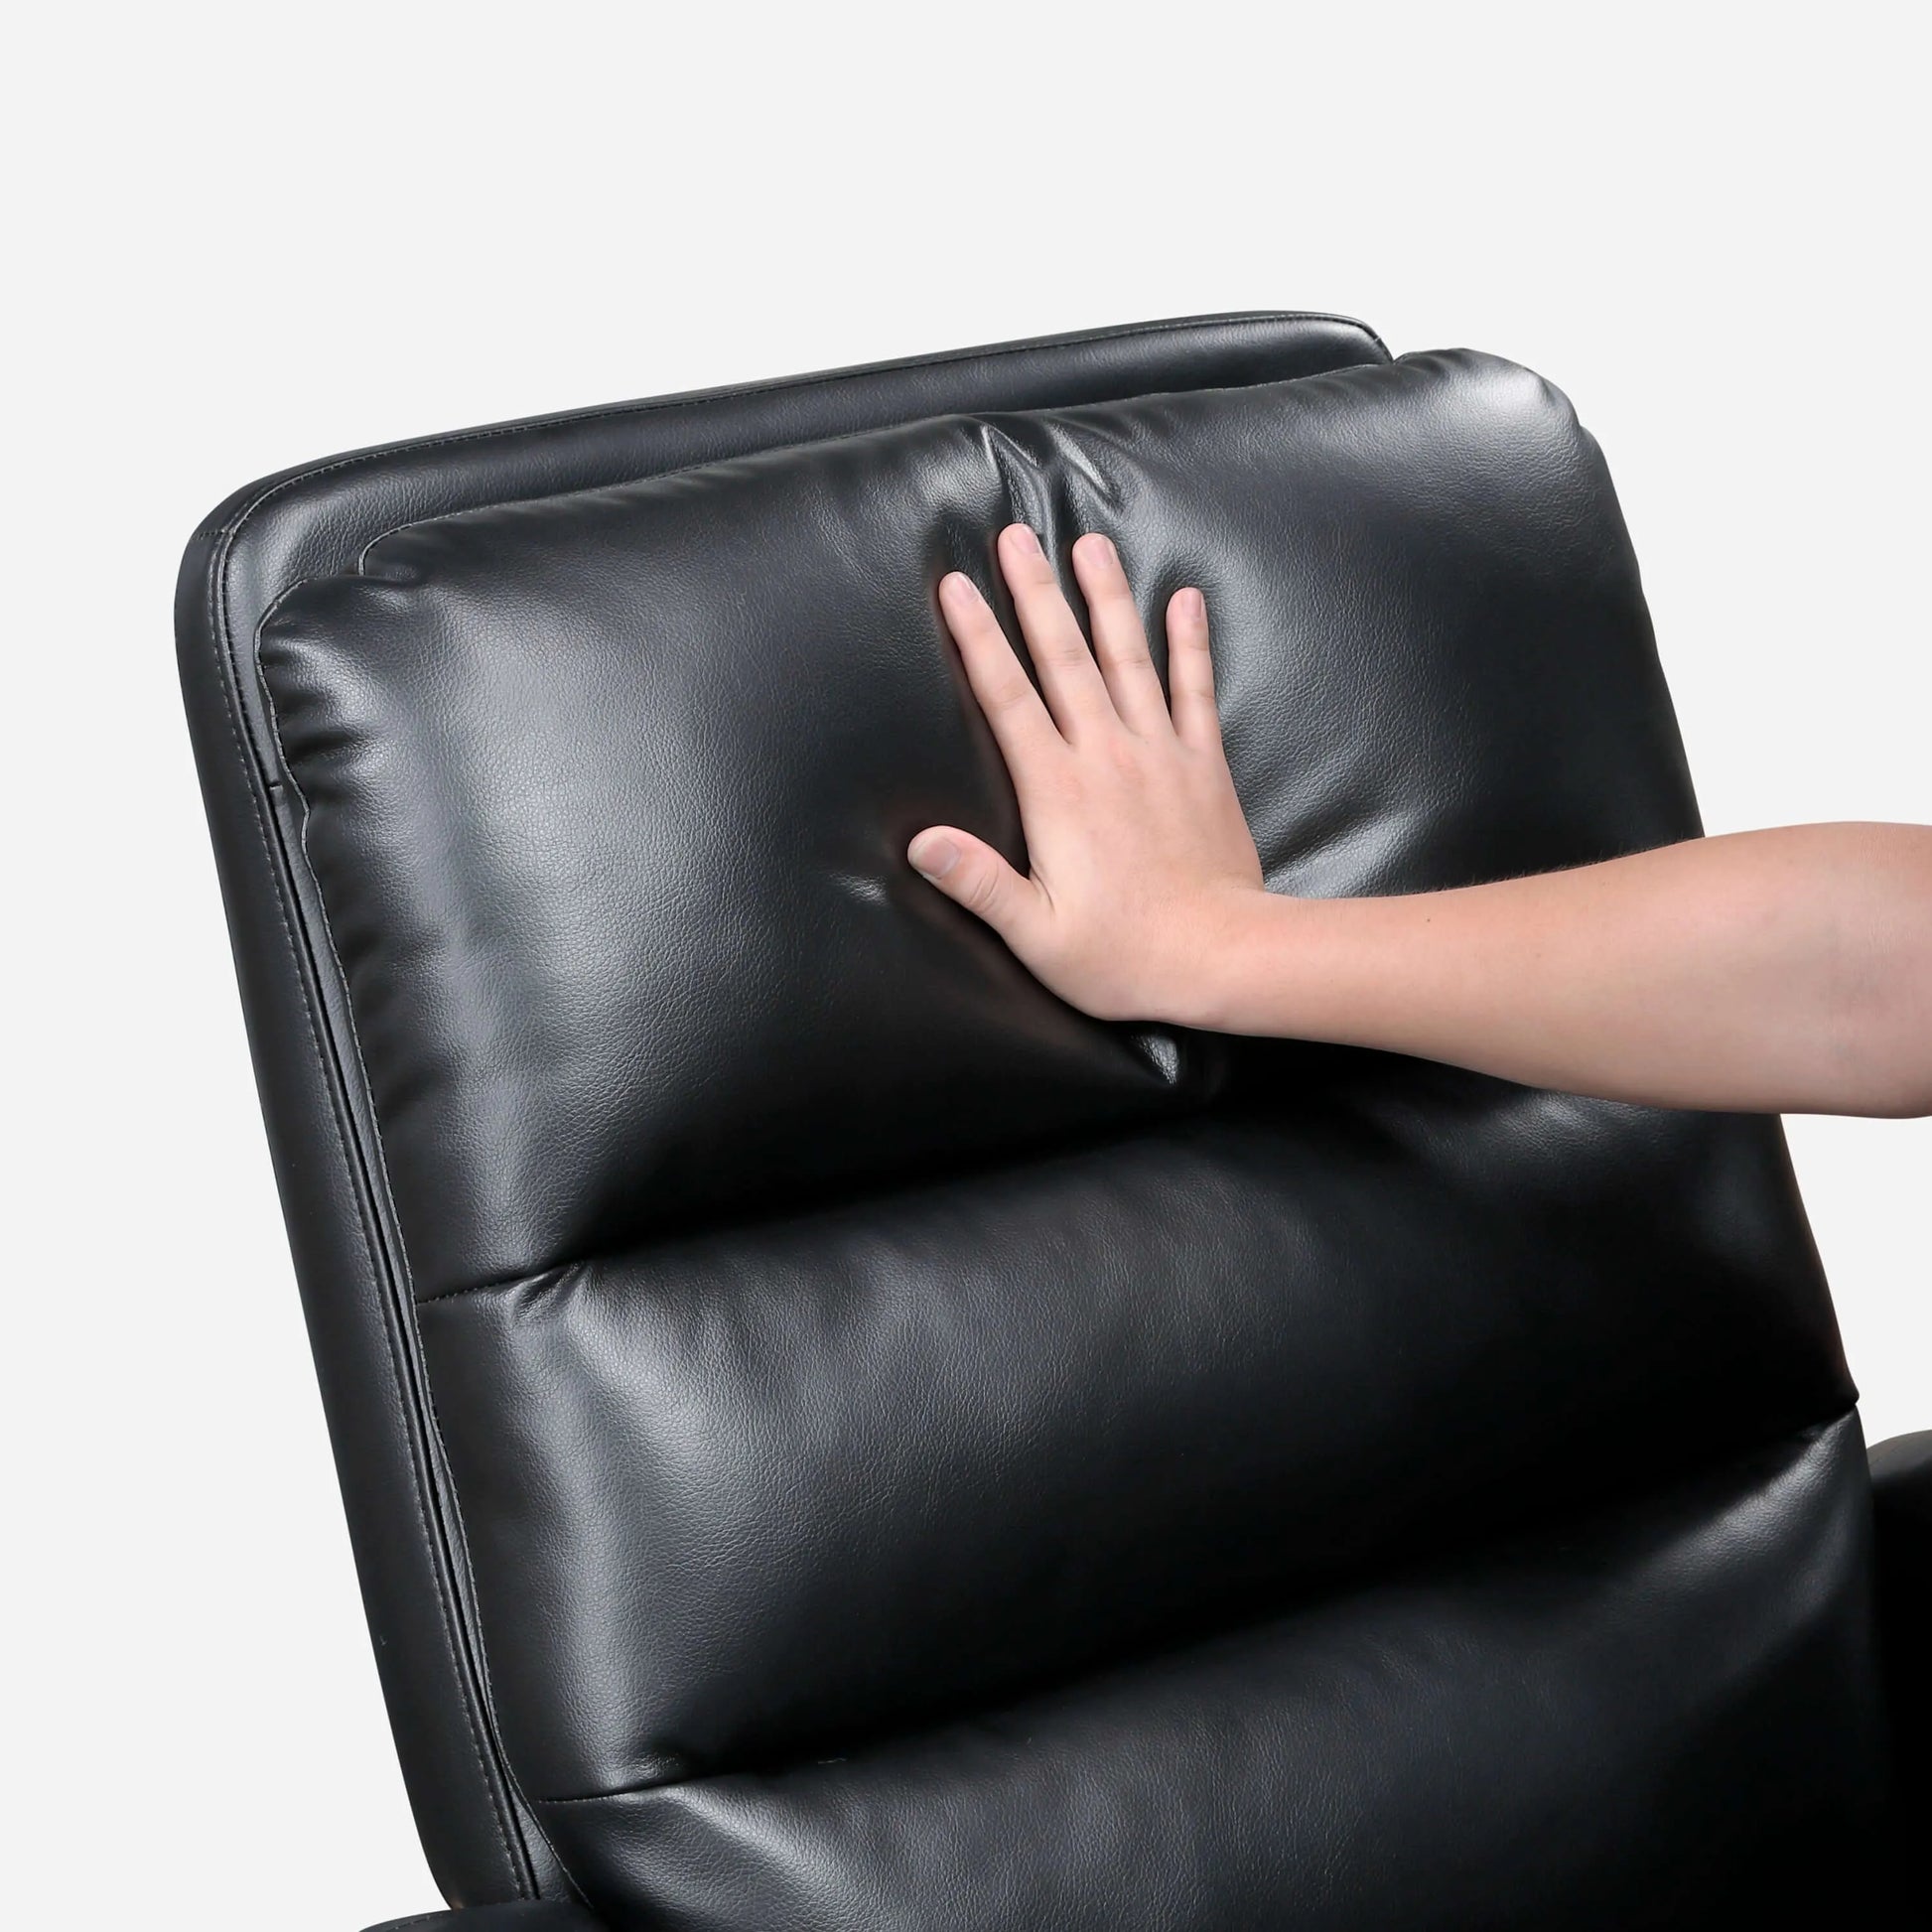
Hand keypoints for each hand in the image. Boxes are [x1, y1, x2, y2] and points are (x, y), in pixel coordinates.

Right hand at [909, 523, 1265, 1024]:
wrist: (1225, 957)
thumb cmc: (1124, 956)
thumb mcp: (1036, 933)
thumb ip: (979, 883)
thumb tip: (921, 842)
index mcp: (1059, 791)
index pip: (1007, 699)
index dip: (978, 639)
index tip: (957, 586)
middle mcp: (1108, 756)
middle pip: (1063, 658)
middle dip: (1035, 593)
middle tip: (1015, 535)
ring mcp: (1161, 754)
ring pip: (1128, 658)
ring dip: (1107, 598)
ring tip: (1089, 543)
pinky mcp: (1203, 766)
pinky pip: (1195, 690)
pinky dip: (1191, 644)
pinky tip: (1186, 600)